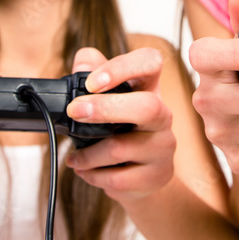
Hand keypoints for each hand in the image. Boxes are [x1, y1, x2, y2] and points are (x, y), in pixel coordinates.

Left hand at [64, 46, 174, 201]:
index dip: (122, 68)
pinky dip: (93, 175)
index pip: (150, 62)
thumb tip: (81, 65)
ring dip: (88, 154)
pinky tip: (86, 171)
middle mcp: (163, 114)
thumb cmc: (120, 129)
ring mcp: (163, 146)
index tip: (92, 83)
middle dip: (105, 109)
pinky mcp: (158, 175)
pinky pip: (118, 178)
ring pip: (122, 148)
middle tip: (74, 112)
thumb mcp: (107, 98)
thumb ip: (91, 74)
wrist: (142, 175)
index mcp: (149, 88)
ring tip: (74, 157)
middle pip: (147, 106)